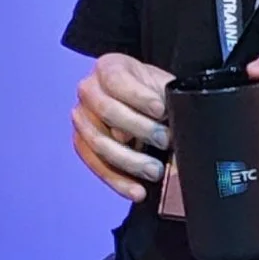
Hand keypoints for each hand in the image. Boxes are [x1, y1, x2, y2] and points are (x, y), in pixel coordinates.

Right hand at [73, 52, 172, 201]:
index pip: (117, 80)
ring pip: (99, 142)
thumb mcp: (161, 85)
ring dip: (130, 160)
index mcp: (107, 68)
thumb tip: (177, 120)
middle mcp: (88, 90)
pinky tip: (137, 191)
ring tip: (156, 171)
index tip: (161, 110)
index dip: (139, 96)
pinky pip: (96, 165)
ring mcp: (81, 118)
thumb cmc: (150, 92)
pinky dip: (118, 181)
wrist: (138, 102)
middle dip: (139, 129)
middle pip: (107, 111)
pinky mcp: (81, 144)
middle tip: (165, 141)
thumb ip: (167, 96)